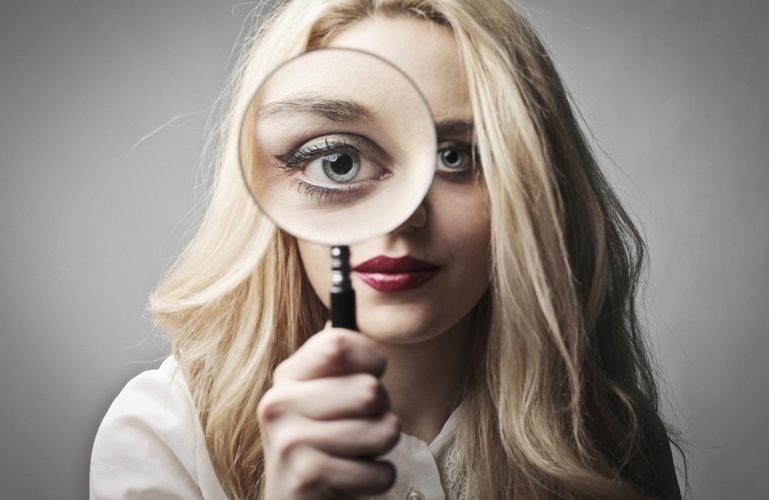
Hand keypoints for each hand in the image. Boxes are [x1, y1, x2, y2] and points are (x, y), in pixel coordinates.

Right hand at [258, 327, 398, 498]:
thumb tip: (344, 298)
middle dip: (383, 411)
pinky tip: (353, 478)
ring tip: (358, 452)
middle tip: (362, 424)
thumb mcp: (319, 395)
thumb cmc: (321, 442)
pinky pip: (380, 471)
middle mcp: (279, 403)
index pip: (339, 342)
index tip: (376, 370)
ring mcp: (290, 442)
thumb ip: (333, 355)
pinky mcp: (307, 477)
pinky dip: (378, 478)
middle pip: (369, 390)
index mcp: (287, 375)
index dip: (372, 356)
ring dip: (382, 447)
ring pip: (383, 431)